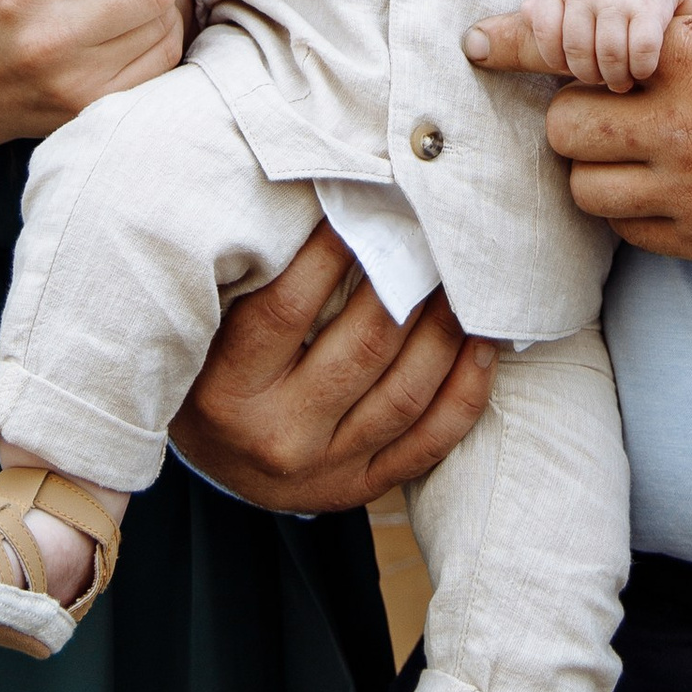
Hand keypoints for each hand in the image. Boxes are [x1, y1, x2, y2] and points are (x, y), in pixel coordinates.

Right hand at [170, 226, 498, 514]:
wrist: (209, 472)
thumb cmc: (210, 376)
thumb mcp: (210, 332)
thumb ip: (257, 283)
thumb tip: (334, 207)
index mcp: (229, 391)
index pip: (288, 309)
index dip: (333, 252)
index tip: (366, 203)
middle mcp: (281, 437)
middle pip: (363, 348)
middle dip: (408, 282)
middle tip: (433, 231)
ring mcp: (327, 470)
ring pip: (406, 393)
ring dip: (446, 330)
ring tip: (463, 281)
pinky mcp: (362, 488)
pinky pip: (430, 442)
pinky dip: (466, 391)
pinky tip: (482, 346)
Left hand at [466, 0, 691, 270]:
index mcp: (691, 57)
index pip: (579, 57)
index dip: (585, 52)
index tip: (605, 53)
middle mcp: (678, 130)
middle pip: (565, 130)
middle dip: (582, 109)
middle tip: (618, 99)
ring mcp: (690, 193)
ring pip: (587, 190)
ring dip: (600, 165)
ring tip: (634, 145)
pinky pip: (629, 232)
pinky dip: (634, 209)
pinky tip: (664, 183)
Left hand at [493, 0, 691, 91]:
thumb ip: (525, 29)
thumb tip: (470, 46)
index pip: (543, 44)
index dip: (567, 63)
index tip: (587, 58)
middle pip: (573, 60)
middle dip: (594, 77)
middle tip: (612, 73)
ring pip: (603, 65)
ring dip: (619, 80)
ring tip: (630, 76)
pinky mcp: (653, 7)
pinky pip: (637, 61)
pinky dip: (644, 72)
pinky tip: (652, 68)